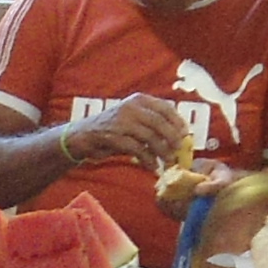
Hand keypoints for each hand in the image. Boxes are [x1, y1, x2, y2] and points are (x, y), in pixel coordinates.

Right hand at [62, 95, 195, 169]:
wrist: (82, 135)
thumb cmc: (112, 129)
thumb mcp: (133, 119)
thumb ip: (151, 124)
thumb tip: (177, 137)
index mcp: (138, 100)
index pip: (165, 107)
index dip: (178, 122)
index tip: (185, 135)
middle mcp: (131, 107)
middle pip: (160, 122)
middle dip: (172, 138)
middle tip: (179, 150)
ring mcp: (121, 121)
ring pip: (150, 137)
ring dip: (162, 151)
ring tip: (168, 162)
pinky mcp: (114, 137)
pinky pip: (137, 150)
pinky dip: (147, 160)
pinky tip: (152, 167)